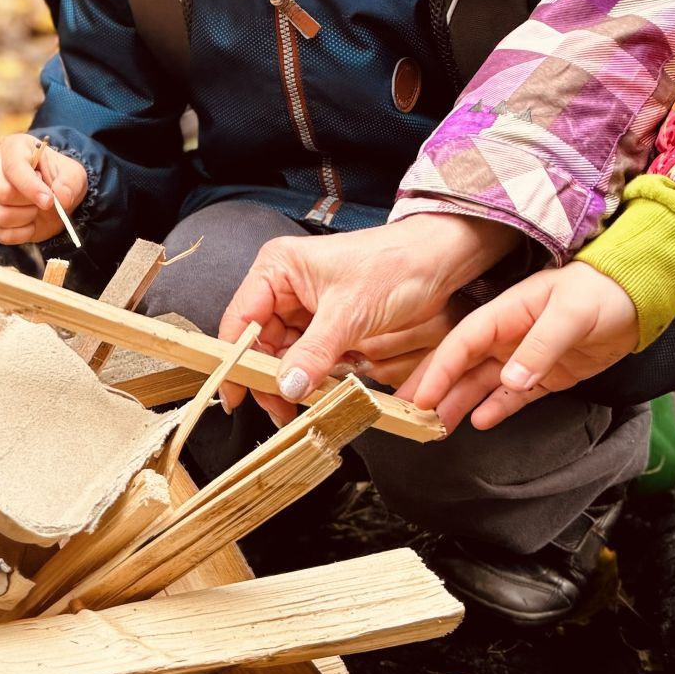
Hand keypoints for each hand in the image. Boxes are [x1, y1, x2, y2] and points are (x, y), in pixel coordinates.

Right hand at [0, 134, 87, 244]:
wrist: (51, 196)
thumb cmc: (58, 179)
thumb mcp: (73, 176)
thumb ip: (69, 184)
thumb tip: (61, 197)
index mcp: (13, 147)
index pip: (13, 167)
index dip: (31, 187)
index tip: (49, 201)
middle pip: (3, 193)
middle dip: (29, 204)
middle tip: (44, 201)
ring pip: (0, 215)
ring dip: (26, 219)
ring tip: (35, 209)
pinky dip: (20, 234)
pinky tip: (29, 223)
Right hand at [218, 213, 514, 422]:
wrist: (439, 262)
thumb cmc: (395, 266)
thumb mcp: (350, 313)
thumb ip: (314, 353)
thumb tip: (285, 388)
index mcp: (277, 269)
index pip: (240, 320)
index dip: (234, 360)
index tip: (235, 396)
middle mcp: (284, 287)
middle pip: (259, 343)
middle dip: (270, 377)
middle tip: (283, 412)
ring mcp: (305, 307)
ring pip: (284, 355)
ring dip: (297, 379)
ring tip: (312, 399)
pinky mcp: (327, 324)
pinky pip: (310, 358)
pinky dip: (319, 375)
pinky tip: (332, 383)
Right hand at [403, 263, 639, 431]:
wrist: (637, 298)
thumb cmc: (601, 292)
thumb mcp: (571, 313)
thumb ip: (541, 346)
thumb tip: (511, 381)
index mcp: (505, 314)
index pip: (462, 343)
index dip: (439, 369)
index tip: (419, 397)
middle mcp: (506, 337)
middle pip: (461, 365)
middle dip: (434, 389)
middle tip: (408, 418)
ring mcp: (523, 358)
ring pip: (481, 384)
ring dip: (459, 403)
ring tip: (436, 429)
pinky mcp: (545, 376)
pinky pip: (513, 396)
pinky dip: (496, 409)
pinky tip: (479, 422)